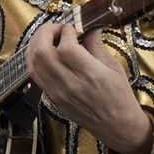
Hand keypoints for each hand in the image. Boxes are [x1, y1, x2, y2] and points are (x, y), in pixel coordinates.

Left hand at [26, 23, 151, 153]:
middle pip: (42, 52)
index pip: (66, 48)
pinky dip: (33, 58)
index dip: (65, 32)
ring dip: (36, 43)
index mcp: (90, 75)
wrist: (118, 127)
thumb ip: (96, 45)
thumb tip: (86, 26)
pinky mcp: (52, 97)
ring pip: (34, 62)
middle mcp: (70, 84)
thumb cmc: (120, 97)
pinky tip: (42, 50)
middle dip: (45, 32)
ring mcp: (58, 92)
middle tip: (55, 27)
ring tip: (47, 35)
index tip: (72, 27)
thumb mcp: (114, 67)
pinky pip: (34, 74)